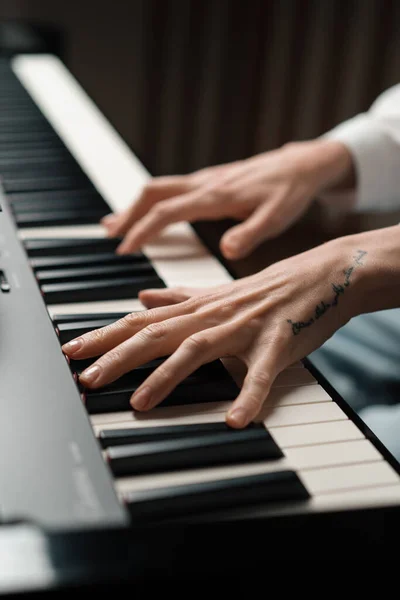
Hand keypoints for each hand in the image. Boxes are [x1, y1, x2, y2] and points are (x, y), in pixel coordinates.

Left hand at [62, 235, 366, 427]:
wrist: (317, 276)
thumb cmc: (263, 290)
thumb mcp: (214, 293)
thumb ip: (177, 298)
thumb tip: (142, 297)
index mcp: (196, 307)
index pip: (140, 321)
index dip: (105, 335)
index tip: (72, 351)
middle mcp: (212, 315)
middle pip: (157, 334)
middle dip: (118, 357)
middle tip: (88, 378)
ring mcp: (243, 328)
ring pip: (198, 350)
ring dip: (167, 377)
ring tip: (140, 403)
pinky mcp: (277, 342)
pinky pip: (261, 372)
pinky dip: (249, 395)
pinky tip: (236, 420)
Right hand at [102, 139, 353, 259]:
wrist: (302, 164)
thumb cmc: (290, 191)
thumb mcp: (276, 217)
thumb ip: (250, 234)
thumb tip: (228, 251)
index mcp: (215, 195)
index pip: (167, 211)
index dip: (143, 229)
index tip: (126, 248)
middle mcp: (205, 183)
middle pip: (153, 192)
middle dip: (128, 213)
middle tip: (110, 235)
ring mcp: (206, 180)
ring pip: (160, 188)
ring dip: (136, 206)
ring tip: (117, 225)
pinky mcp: (212, 181)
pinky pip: (173, 189)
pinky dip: (154, 202)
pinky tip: (153, 213)